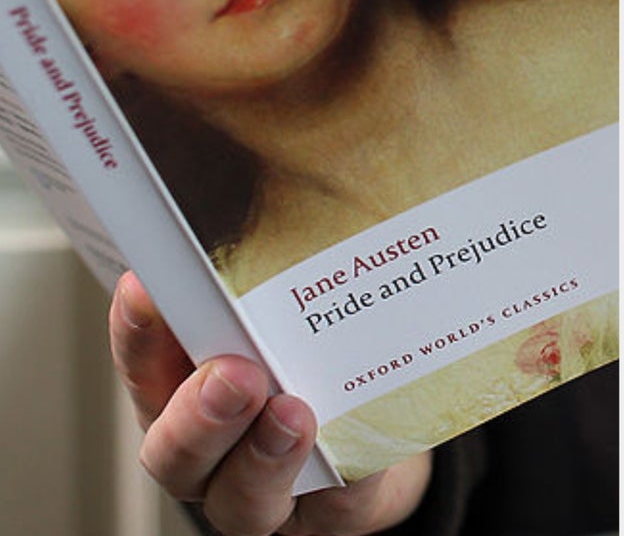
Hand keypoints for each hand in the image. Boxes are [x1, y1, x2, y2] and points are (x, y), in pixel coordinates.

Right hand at [110, 271, 431, 535]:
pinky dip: (347, 480)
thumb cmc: (324, 376)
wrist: (384, 452)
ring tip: (292, 412)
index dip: (138, 335)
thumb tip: (287, 220)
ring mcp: (265, 497)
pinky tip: (357, 451)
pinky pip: (336, 507)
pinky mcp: (331, 518)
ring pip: (240, 495)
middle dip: (198, 411)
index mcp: (187, 398)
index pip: (145, 368)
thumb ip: (274, 291)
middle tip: (232, 373)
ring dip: (261, 453)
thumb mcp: (290, 328)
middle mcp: (212, 457)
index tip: (145, 287)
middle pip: (174, 451)